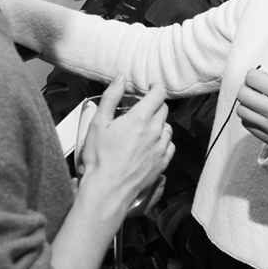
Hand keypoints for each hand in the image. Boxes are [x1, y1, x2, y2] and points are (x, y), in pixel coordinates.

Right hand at [78, 77, 173, 225]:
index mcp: (140, 118)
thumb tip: (121, 79)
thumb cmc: (100, 157)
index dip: (156, 86)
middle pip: (163, 109)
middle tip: (140, 109)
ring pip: (167, 127)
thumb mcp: (98, 123)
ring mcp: (161, 148)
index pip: (159, 93)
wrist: (108, 189)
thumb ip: (111, 97)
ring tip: (144, 129)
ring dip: (158, 123)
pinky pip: (169, 145)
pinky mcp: (163, 162)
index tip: (150, 87)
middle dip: (153, 105)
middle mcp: (155, 131)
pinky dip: (162, 141)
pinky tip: (150, 144)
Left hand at [235, 62, 267, 147]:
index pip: (252, 78)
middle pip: (243, 94)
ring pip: (241, 110)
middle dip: (248, 87)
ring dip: (248, 103)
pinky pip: (247, 124)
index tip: (262, 78)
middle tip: (258, 89)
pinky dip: (251, 117)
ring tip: (260, 101)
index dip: (255, 74)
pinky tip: (263, 113)